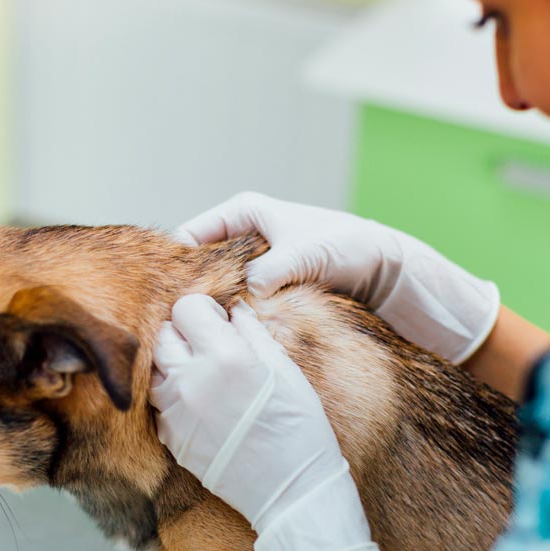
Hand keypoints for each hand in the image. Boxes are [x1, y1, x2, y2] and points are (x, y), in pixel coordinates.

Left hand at [149, 294, 396, 550]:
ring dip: (175, 366)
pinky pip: (160, 405)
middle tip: (211, 347)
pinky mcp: (172, 439)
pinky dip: (175, 398)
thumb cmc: (299, 428)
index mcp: (225, 356)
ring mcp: (177, 412)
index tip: (219, 322)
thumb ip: (253, 334)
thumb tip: (234, 311)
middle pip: (163, 335)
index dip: (204, 311)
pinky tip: (204, 406)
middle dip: (184, 334)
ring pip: (156, 371)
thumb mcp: (285, 371)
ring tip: (205, 376)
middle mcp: (192, 380)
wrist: (291, 491)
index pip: (186, 309)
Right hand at [176, 192, 500, 363]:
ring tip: (199, 336)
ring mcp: (252, 259)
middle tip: (177, 325)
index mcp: (242, 211)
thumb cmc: (347, 247)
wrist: (382, 266)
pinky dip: (231, 315)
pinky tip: (226, 339)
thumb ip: (275, 268)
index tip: (167, 299)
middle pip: (197, 264)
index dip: (174, 266)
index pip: (189, 236)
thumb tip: (249, 287)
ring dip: (211, 308)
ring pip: (216, 285)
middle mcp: (241, 232)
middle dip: (189, 291)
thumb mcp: (307, 254)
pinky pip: (237, 299)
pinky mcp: (265, 283)